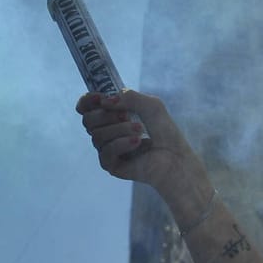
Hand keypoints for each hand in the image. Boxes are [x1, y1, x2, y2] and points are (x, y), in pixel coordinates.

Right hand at [75, 90, 206, 200]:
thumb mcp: (151, 105)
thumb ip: (129, 96)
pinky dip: (121, 144)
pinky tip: (138, 143)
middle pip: (88, 121)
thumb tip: (105, 102)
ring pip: (97, 136)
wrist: (176, 158)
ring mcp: (108, 150)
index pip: (87, 108)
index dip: (88, 101)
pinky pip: (105, 152)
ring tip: (140, 130)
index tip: (100, 97)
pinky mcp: (111, 165)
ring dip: (120, 129)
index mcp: (112, 117)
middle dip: (105, 115)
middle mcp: (107, 133)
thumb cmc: (166, 132)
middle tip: (126, 116)